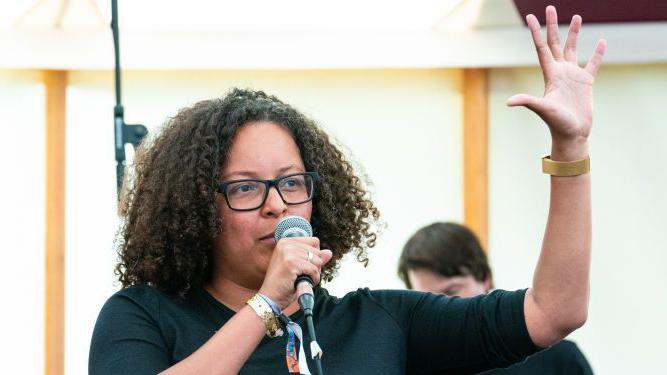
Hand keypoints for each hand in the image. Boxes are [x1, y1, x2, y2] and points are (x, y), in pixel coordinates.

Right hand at [259, 237, 332, 308]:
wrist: (270, 298)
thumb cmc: (283, 284)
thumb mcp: (299, 267)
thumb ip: (314, 258)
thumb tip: (329, 252)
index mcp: (286, 241)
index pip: (314, 241)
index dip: (314, 256)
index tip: (304, 266)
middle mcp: (285, 244)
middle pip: (317, 251)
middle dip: (315, 266)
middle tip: (301, 275)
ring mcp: (287, 252)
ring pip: (317, 261)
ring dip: (314, 274)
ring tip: (301, 279)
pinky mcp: (291, 263)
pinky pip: (314, 270)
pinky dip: (312, 279)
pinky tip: (302, 282)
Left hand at [507, 6, 605, 145]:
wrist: (571, 134)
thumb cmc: (556, 123)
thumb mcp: (542, 109)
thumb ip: (527, 102)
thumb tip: (509, 102)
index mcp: (550, 74)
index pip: (541, 47)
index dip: (536, 32)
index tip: (531, 16)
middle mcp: (560, 72)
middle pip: (555, 43)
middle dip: (553, 25)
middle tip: (551, 7)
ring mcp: (573, 76)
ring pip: (573, 49)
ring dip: (574, 33)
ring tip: (578, 17)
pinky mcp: (587, 82)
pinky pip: (593, 64)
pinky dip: (598, 53)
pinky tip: (602, 42)